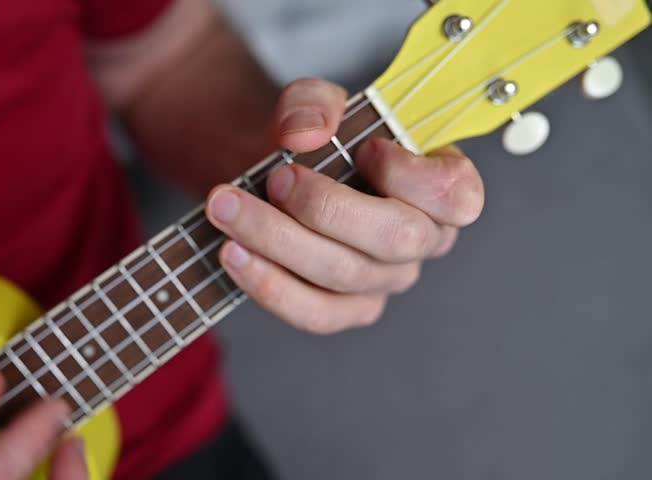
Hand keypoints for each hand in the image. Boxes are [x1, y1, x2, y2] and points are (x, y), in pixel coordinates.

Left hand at [205, 78, 484, 333]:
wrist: (268, 175)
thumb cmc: (311, 140)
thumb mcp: (313, 103)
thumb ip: (314, 102)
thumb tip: (306, 132)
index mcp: (439, 187)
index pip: (456, 197)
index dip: (411, 176)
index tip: (365, 148)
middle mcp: (421, 240)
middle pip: (396, 240)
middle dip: (326, 207)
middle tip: (276, 177)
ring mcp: (384, 281)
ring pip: (345, 275)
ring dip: (278, 240)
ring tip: (228, 207)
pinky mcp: (344, 309)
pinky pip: (316, 314)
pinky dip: (270, 285)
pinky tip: (234, 254)